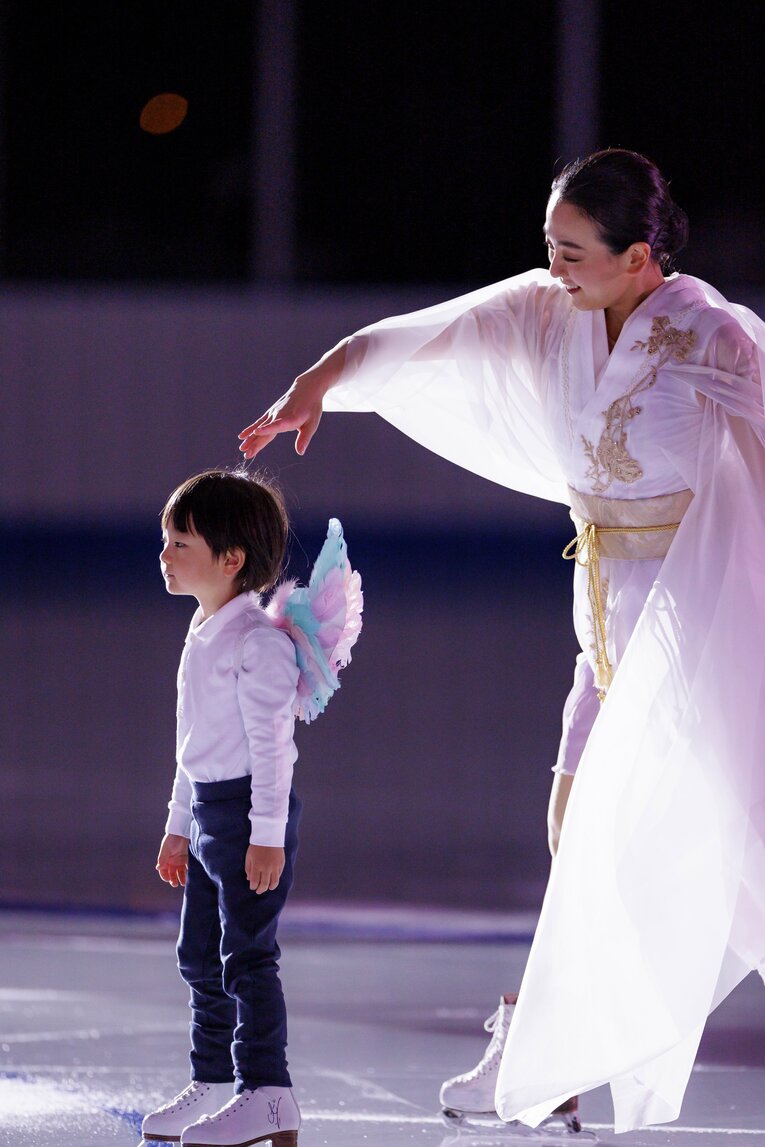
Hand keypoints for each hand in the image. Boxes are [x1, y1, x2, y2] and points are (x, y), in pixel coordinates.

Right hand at [156, 833, 188, 887]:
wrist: (182, 831)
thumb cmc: (172, 839)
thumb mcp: (166, 849)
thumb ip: (162, 859)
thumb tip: (157, 868)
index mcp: (165, 860)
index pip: (163, 871)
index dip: (165, 876)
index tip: (168, 879)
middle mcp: (172, 861)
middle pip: (172, 873)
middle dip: (173, 879)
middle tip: (175, 884)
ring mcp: (180, 860)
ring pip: (180, 872)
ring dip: (181, 878)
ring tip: (183, 883)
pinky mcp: (188, 859)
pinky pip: (188, 868)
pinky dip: (188, 873)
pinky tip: (190, 877)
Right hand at [238, 341, 346, 458]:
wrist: (306, 388)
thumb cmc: (311, 408)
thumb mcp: (312, 423)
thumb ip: (304, 438)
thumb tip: (300, 452)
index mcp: (291, 418)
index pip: (278, 424)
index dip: (267, 428)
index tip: (256, 432)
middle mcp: (279, 415)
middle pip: (265, 430)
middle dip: (255, 442)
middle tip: (246, 454)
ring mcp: (273, 413)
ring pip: (259, 427)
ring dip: (250, 438)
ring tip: (242, 449)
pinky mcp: (270, 413)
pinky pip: (259, 422)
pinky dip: (250, 429)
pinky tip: (242, 436)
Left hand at [245, 844, 284, 893]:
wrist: (269, 835)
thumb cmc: (256, 846)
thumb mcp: (249, 856)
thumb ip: (248, 869)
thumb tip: (249, 879)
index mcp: (257, 866)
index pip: (255, 882)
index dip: (253, 887)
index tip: (252, 887)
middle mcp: (267, 868)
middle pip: (264, 885)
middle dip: (261, 890)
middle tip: (259, 891)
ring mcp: (275, 866)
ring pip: (274, 882)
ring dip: (270, 887)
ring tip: (268, 888)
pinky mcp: (281, 863)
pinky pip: (279, 875)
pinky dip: (276, 879)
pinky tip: (273, 879)